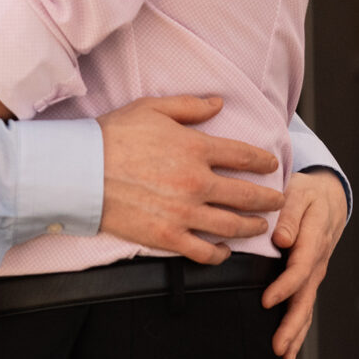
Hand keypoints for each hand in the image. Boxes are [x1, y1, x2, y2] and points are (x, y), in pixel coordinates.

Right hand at [98, 96, 284, 265]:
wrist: (80, 172)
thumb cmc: (112, 136)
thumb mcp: (151, 108)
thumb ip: (189, 106)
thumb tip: (218, 103)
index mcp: (195, 148)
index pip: (243, 155)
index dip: (262, 160)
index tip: (271, 164)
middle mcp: (196, 182)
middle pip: (246, 194)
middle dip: (269, 198)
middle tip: (279, 200)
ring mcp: (184, 213)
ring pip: (232, 225)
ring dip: (252, 227)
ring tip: (260, 226)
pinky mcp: (167, 237)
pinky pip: (204, 252)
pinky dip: (220, 254)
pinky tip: (225, 251)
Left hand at [261, 170, 347, 358]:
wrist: (329, 198)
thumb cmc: (308, 193)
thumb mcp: (298, 193)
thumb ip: (289, 214)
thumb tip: (282, 239)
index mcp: (314, 238)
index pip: (301, 268)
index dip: (285, 287)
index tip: (266, 301)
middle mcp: (317, 260)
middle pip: (306, 297)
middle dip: (292, 324)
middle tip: (278, 346)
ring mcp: (315, 272)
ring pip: (307, 306)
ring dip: (296, 333)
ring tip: (283, 356)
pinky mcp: (310, 279)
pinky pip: (305, 305)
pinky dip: (298, 329)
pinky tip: (289, 349)